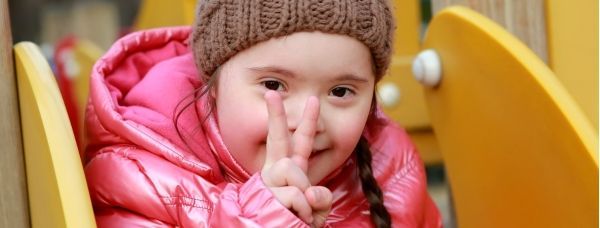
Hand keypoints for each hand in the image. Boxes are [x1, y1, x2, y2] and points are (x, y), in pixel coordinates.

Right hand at [260, 91, 331, 226]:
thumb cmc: (294, 225)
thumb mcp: (315, 211)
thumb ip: (319, 198)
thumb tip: (311, 192)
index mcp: (289, 173)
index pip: (295, 144)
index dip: (298, 121)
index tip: (294, 97)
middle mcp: (276, 174)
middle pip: (280, 140)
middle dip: (282, 116)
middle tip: (284, 94)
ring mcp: (269, 184)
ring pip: (292, 171)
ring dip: (304, 196)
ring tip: (300, 213)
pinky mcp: (266, 196)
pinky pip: (295, 195)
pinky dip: (302, 211)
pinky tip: (295, 219)